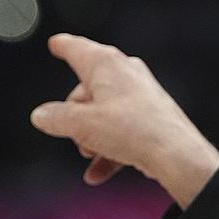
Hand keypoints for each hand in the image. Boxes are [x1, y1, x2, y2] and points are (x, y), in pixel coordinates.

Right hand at [30, 34, 218, 205]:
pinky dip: (109, 152)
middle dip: (76, 115)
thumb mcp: (82, 125)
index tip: (56, 44)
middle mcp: (126, 74)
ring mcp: (141, 96)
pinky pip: (122, 133)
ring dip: (92, 137)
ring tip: (89, 153)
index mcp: (106, 64)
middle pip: (88, 90)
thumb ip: (56, 118)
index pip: (77, 48)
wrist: (176, 155)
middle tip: (71, 132)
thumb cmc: (133, 130)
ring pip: (105, 115)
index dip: (63, 46)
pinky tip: (97, 174)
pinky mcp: (152, 119)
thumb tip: (41, 116)